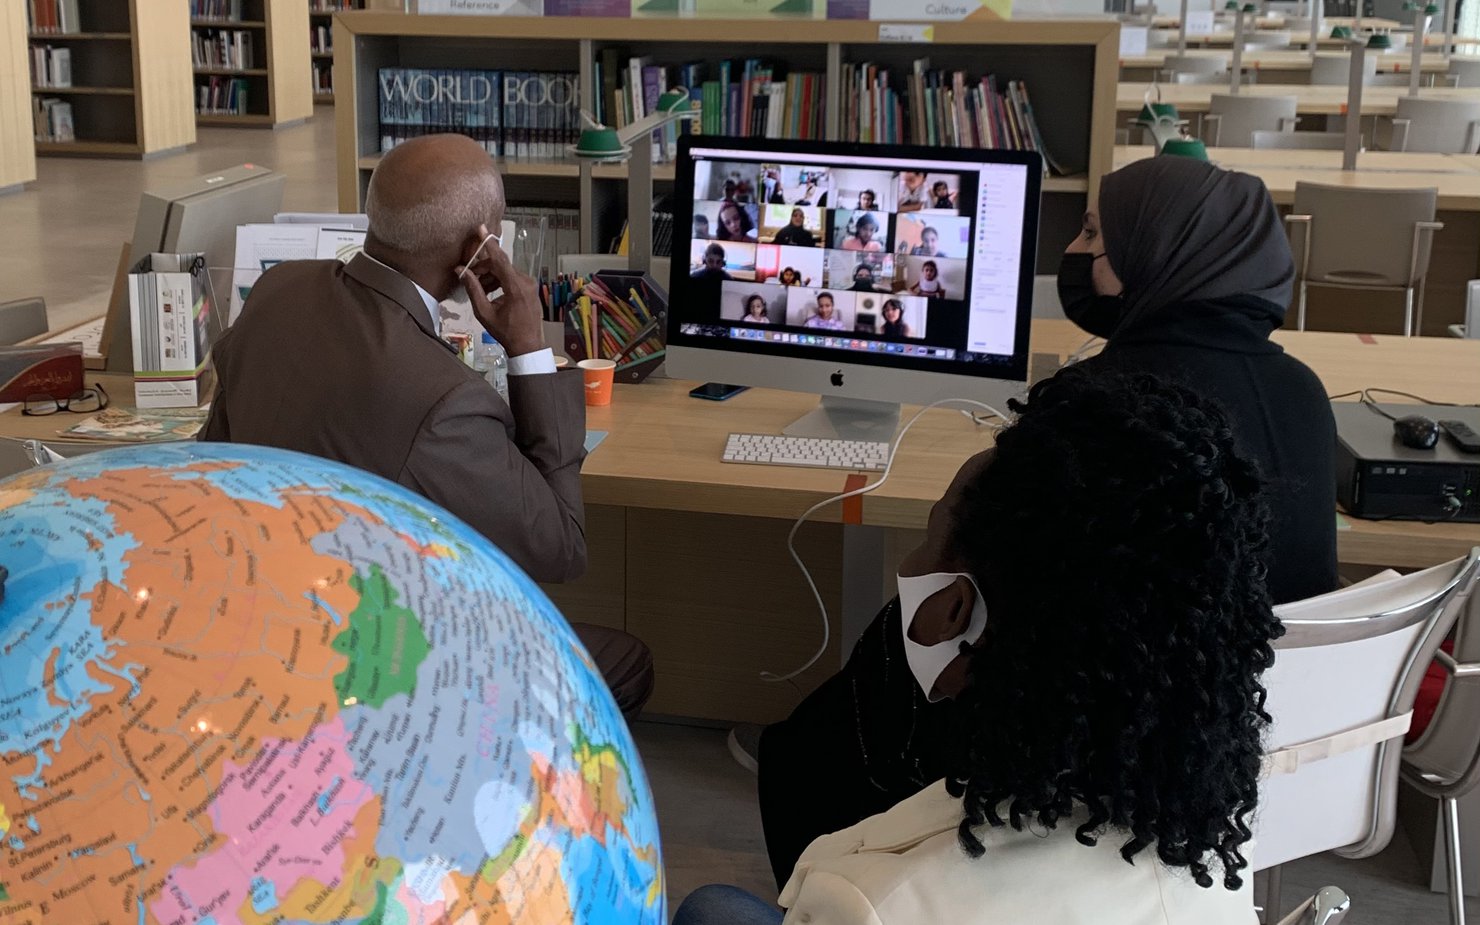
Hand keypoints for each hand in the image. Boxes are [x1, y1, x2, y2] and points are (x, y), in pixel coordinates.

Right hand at [458, 224, 544, 356]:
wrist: (527, 345)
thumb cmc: (505, 332)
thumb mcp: (484, 312)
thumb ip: (472, 289)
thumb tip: (461, 271)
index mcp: (516, 287)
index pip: (500, 259)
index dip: (489, 243)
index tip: (482, 228)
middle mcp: (526, 281)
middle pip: (500, 265)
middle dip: (483, 268)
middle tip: (469, 277)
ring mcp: (530, 284)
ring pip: (506, 272)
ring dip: (490, 276)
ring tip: (479, 289)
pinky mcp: (530, 288)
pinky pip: (512, 278)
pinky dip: (499, 281)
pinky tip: (490, 292)